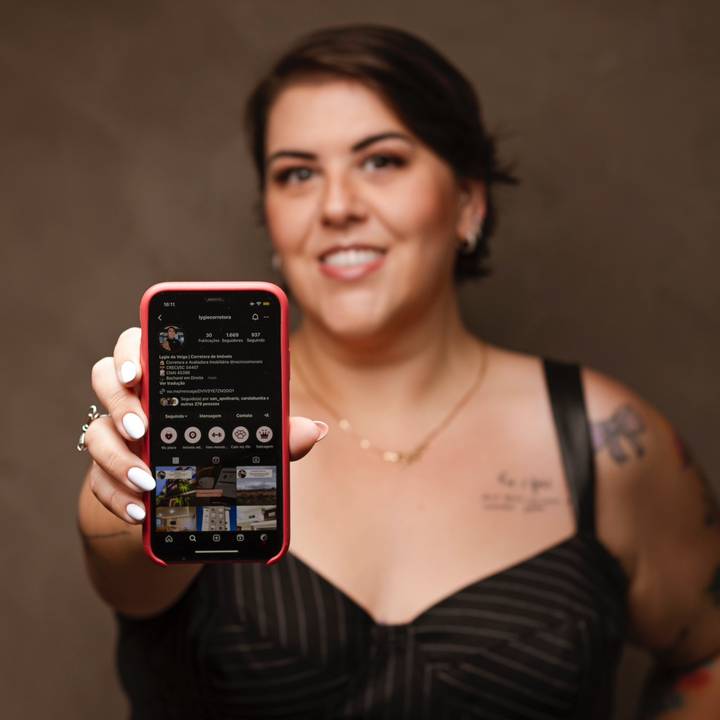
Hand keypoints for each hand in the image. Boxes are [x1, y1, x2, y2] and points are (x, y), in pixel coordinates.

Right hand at [84, 327, 326, 524]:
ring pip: (96, 430)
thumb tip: (313, 430)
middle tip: (144, 428)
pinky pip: (97, 479)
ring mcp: (115, 433)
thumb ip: (275, 432)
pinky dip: (117, 495)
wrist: (183, 488)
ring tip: (148, 479)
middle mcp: (135, 397)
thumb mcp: (250, 436)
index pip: (139, 344)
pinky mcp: (107, 471)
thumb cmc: (219, 444)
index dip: (132, 350)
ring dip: (118, 456)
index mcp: (167, 374)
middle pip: (105, 378)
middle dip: (121, 403)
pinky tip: (140, 508)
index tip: (140, 370)